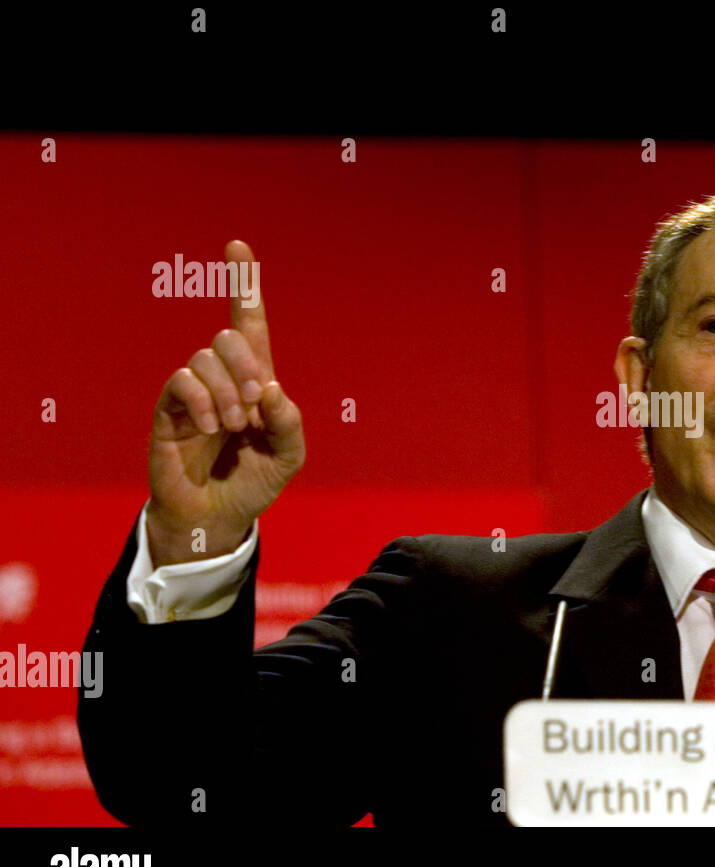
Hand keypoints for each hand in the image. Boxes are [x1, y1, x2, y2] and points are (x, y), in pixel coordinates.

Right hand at [145, 240, 304, 565]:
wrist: (217, 518)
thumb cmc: (254, 483)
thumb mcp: (289, 456)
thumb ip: (290, 423)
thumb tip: (271, 389)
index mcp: (255, 381)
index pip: (249, 323)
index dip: (244, 285)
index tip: (237, 245)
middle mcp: (223, 378)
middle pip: (229, 337)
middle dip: (246, 364)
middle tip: (254, 405)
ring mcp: (194, 392)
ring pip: (206, 358)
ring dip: (228, 391)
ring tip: (235, 426)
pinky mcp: (170, 410)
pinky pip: (182, 380)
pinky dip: (203, 399)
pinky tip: (213, 425)